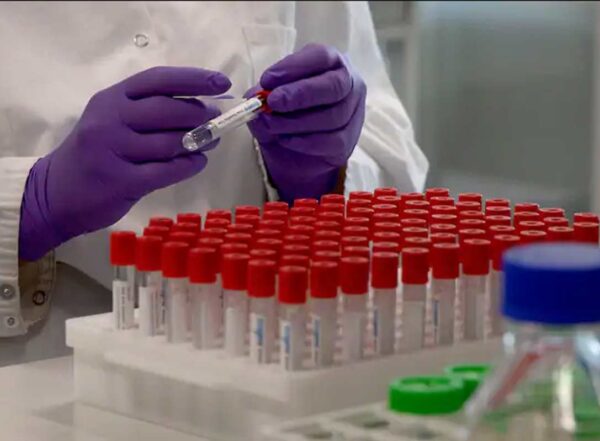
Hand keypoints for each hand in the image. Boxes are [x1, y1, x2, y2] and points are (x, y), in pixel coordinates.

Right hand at [19, 66, 230, 260]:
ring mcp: (113, 150)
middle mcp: (110, 119)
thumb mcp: (112, 121)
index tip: (221, 83)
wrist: (55, 193)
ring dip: (199, 142)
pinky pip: (168, 171)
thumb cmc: (95, 153)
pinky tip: (197, 163)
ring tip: (209, 143)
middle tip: (216, 121)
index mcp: (111, 98)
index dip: (194, 79)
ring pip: (171, 142)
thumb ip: (148, 111)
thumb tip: (202, 107)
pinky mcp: (121, 181)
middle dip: (200, 114)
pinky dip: (189, 166)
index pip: (158, 80)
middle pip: (168, 109)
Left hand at [246, 44, 365, 202]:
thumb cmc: (286, 113)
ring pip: (333, 116)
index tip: (267, 80)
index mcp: (331, 63)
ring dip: (297, 122)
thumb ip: (262, 97)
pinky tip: (285, 140)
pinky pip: (332, 141)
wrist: (295, 152)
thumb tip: (255, 98)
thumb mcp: (270, 101)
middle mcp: (350, 84)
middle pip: (333, 86)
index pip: (321, 56)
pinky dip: (305, 142)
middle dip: (300, 94)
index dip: (294, 67)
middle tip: (273, 102)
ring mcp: (354, 113)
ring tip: (272, 125)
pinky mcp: (349, 141)